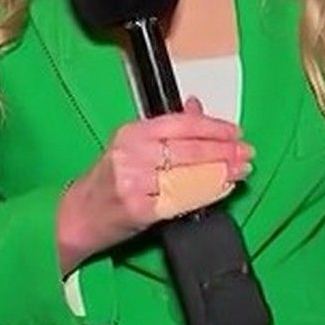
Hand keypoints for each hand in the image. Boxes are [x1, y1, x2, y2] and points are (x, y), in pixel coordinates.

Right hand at [56, 97, 253, 272]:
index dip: (213, 127)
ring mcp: (136, 182)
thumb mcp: (132, 147)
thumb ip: (167, 129)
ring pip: (189, 174)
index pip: (180, 124)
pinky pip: (183, 200)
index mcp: (131, 132)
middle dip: (224, 151)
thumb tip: (197, 107)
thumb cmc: (106, 182)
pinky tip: (223, 188)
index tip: (236, 132)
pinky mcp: (141, 209)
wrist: (77, 216)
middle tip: (247, 152)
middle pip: (188, 149)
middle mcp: (132, 154)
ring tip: (242, 170)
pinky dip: (207, 193)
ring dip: (221, 172)